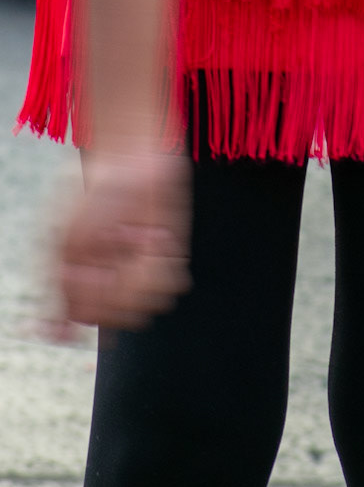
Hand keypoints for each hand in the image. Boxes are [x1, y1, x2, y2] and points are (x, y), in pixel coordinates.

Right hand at [52, 145, 190, 332]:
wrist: (133, 156)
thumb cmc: (98, 191)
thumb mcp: (70, 240)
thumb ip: (69, 286)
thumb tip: (66, 330)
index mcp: (81, 277)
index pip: (87, 317)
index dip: (94, 304)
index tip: (95, 275)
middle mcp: (112, 279)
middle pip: (120, 315)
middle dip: (120, 286)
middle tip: (115, 251)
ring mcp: (141, 269)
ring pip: (147, 304)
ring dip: (143, 271)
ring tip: (135, 237)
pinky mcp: (169, 256)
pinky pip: (172, 282)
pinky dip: (165, 261)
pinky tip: (155, 235)